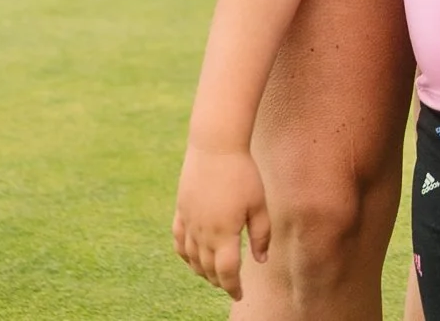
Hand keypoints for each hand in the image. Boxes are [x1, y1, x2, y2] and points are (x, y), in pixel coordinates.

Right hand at [173, 144, 271, 299]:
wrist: (215, 144)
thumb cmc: (242, 172)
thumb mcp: (258, 204)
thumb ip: (261, 234)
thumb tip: (262, 260)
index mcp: (224, 233)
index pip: (227, 272)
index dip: (233, 287)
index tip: (239, 294)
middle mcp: (203, 232)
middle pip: (208, 268)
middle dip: (219, 281)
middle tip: (230, 285)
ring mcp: (189, 221)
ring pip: (191, 258)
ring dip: (201, 270)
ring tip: (213, 274)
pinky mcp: (181, 210)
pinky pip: (178, 240)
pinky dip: (184, 254)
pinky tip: (190, 256)